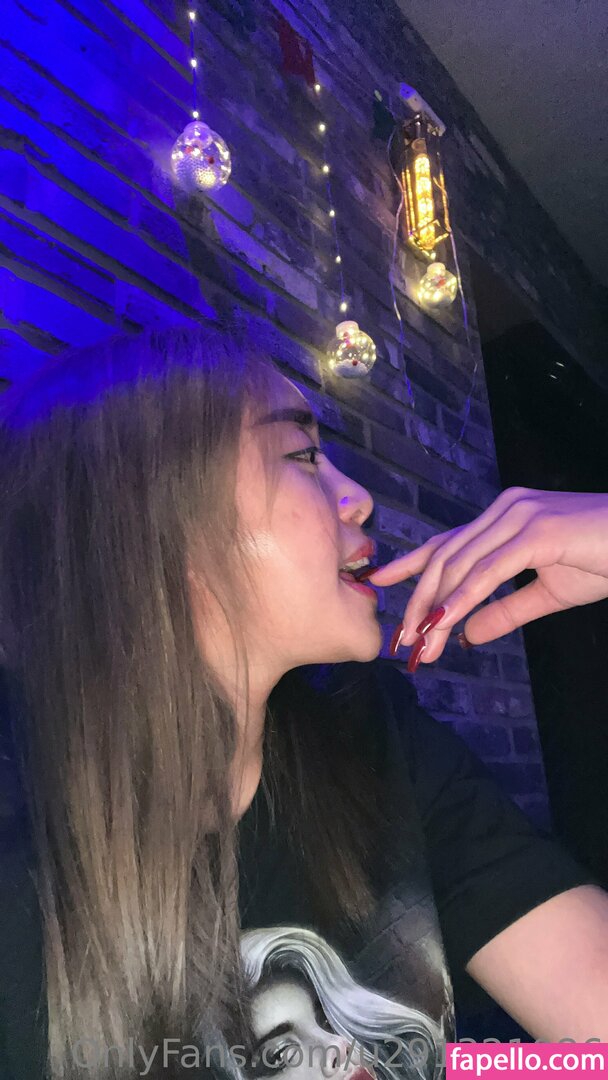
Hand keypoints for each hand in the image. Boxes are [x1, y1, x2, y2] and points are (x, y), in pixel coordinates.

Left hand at [367, 488, 607, 664]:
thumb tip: (469, 635)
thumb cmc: (606, 560)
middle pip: (446, 556)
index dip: (411, 565)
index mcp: (505, 517)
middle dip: (418, 600)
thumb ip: (506, 611)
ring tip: (419, 643)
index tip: (380, 585)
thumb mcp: (548, 595)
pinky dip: (462, 598)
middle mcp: (505, 508)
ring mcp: (519, 515)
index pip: (448, 542)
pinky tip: (444, 622)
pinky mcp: (536, 531)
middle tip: (402, 640)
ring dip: (435, 608)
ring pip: (461, 565)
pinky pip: (489, 570)